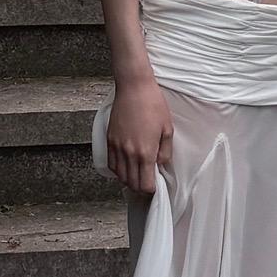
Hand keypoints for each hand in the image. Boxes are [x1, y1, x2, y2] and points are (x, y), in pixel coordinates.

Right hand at [105, 71, 173, 195]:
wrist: (134, 88)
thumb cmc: (153, 105)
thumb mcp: (167, 129)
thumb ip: (165, 152)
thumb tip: (161, 165)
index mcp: (146, 152)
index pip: (145, 184)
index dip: (151, 189)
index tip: (155, 185)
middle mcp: (129, 153)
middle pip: (132, 183)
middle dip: (140, 187)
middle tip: (147, 182)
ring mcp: (117, 147)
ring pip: (120, 176)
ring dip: (129, 180)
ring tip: (137, 175)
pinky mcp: (109, 140)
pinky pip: (111, 164)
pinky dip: (118, 170)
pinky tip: (125, 166)